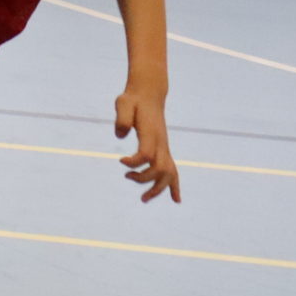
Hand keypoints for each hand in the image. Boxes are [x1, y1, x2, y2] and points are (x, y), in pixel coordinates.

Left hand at [114, 79, 179, 202]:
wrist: (148, 95)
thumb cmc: (133, 100)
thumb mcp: (122, 103)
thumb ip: (121, 118)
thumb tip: (120, 135)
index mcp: (151, 133)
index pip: (147, 155)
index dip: (134, 162)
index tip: (120, 160)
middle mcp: (162, 143)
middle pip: (160, 169)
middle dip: (145, 180)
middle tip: (127, 177)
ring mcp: (165, 148)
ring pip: (169, 174)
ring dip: (158, 189)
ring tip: (143, 199)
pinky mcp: (164, 150)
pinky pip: (174, 171)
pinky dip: (175, 186)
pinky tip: (176, 200)